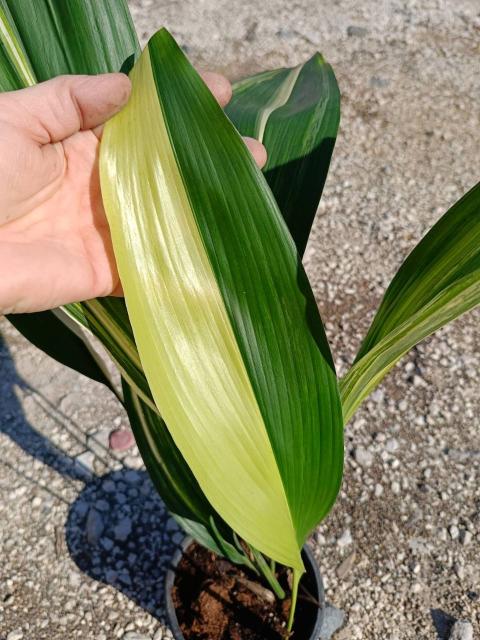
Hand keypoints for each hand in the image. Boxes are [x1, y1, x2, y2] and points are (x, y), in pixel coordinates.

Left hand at [0, 73, 266, 314]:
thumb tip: (125, 85)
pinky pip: (152, 267)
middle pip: (163, 174)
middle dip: (206, 160)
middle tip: (250, 150)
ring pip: (167, 218)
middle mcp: (100, 189)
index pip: (140, 125)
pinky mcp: (108, 273)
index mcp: (80, 148)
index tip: (218, 92)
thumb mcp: (17, 119)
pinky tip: (221, 247)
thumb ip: (70, 100)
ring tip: (249, 189)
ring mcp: (107, 232)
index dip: (178, 109)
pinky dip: (184, 261)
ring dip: (206, 207)